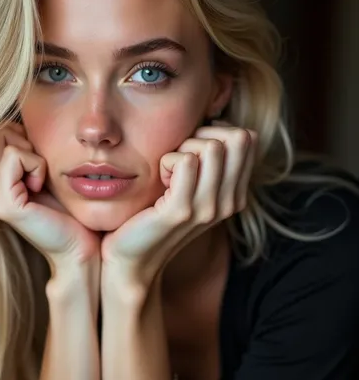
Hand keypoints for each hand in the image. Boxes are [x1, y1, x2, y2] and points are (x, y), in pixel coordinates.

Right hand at [0, 122, 101, 269]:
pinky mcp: (3, 203)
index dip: (23, 135)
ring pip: (3, 138)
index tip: (41, 160)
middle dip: (25, 139)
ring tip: (41, 176)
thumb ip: (32, 152)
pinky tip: (40, 185)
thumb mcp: (50, 174)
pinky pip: (14, 156)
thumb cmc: (73, 212)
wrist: (82, 249)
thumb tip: (25, 122)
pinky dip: (34, 164)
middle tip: (42, 166)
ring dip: (31, 151)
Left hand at [100, 122, 256, 285]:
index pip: (246, 138)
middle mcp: (228, 203)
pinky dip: (167, 161)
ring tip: (167, 172)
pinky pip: (184, 161)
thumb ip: (209, 159)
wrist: (132, 259)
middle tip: (178, 158)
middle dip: (202, 136)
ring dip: (183, 149)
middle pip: (236, 138)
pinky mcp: (181, 211)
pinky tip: (159, 180)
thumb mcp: (190, 185)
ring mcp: (208, 208)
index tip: (191, 152)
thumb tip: (218, 121)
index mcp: (235, 194)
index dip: (215, 133)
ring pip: (211, 147)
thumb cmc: (153, 213)